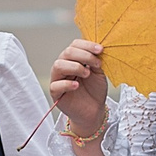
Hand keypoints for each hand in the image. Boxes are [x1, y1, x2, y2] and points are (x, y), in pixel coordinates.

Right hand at [46, 38, 108, 155]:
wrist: (94, 110)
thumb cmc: (95, 90)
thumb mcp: (99, 73)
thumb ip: (96, 61)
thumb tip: (97, 50)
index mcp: (73, 59)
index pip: (75, 45)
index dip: (87, 45)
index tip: (100, 49)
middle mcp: (64, 66)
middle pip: (67, 53)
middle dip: (84, 55)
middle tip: (96, 63)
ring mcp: (58, 79)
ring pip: (58, 65)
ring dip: (75, 67)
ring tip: (87, 74)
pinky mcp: (55, 93)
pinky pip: (56, 85)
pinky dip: (67, 84)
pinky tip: (77, 85)